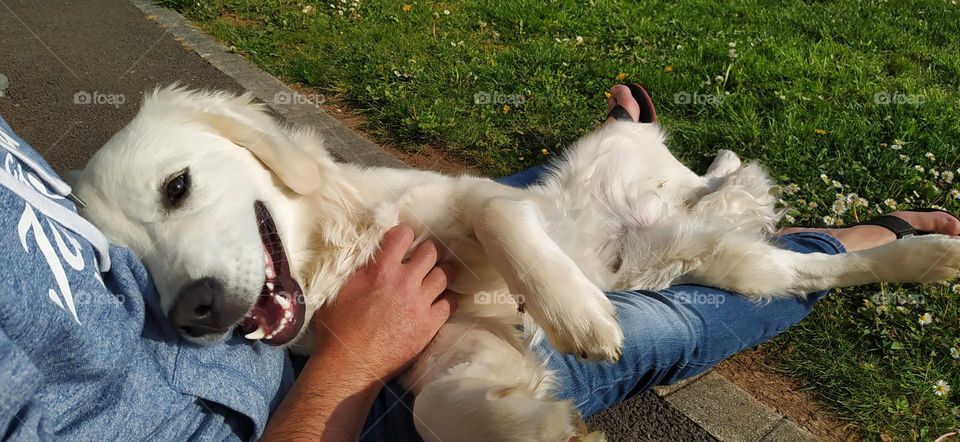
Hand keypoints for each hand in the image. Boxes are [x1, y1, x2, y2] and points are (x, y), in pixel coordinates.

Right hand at [310, 224, 457, 381]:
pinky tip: (440, 300)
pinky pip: (450, 303)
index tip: (403, 242)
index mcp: (381, 269)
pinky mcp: (429, 325)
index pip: (403, 235)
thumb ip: (358, 268)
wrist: (350, 364)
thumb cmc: (337, 328)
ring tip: (435, 276)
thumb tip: (367, 253)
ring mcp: (420, 303)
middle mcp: (404, 282)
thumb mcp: (338, 288)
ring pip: (445, 275)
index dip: (404, 235)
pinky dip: (447, 299)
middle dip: (427, 251)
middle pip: (431, 252)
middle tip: (422, 259)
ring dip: (441, 272)